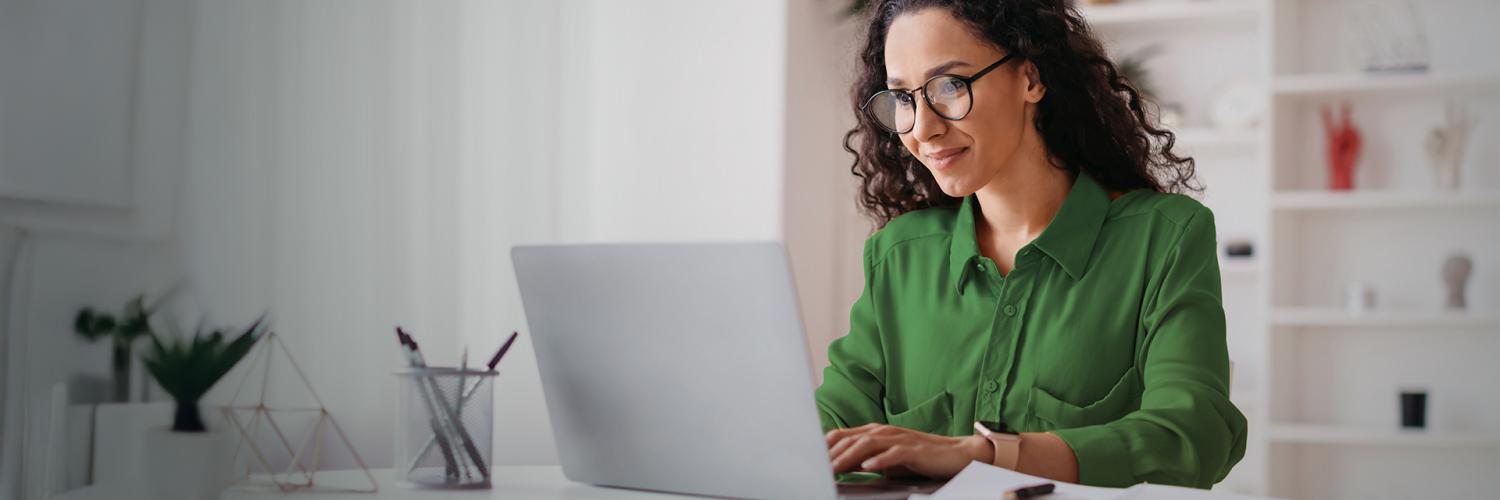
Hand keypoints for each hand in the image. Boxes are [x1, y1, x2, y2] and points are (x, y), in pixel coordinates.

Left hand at [825, 423, 993, 478]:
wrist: (956, 454)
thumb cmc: (921, 456)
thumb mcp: (889, 456)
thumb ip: (867, 457)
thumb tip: (843, 464)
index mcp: (877, 432)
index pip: (845, 435)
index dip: (826, 446)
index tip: (809, 458)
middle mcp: (886, 431)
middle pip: (852, 439)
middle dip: (832, 454)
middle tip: (816, 467)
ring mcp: (900, 439)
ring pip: (869, 444)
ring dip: (849, 457)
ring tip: (834, 468)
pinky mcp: (915, 449)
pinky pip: (894, 454)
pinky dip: (880, 460)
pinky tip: (868, 468)